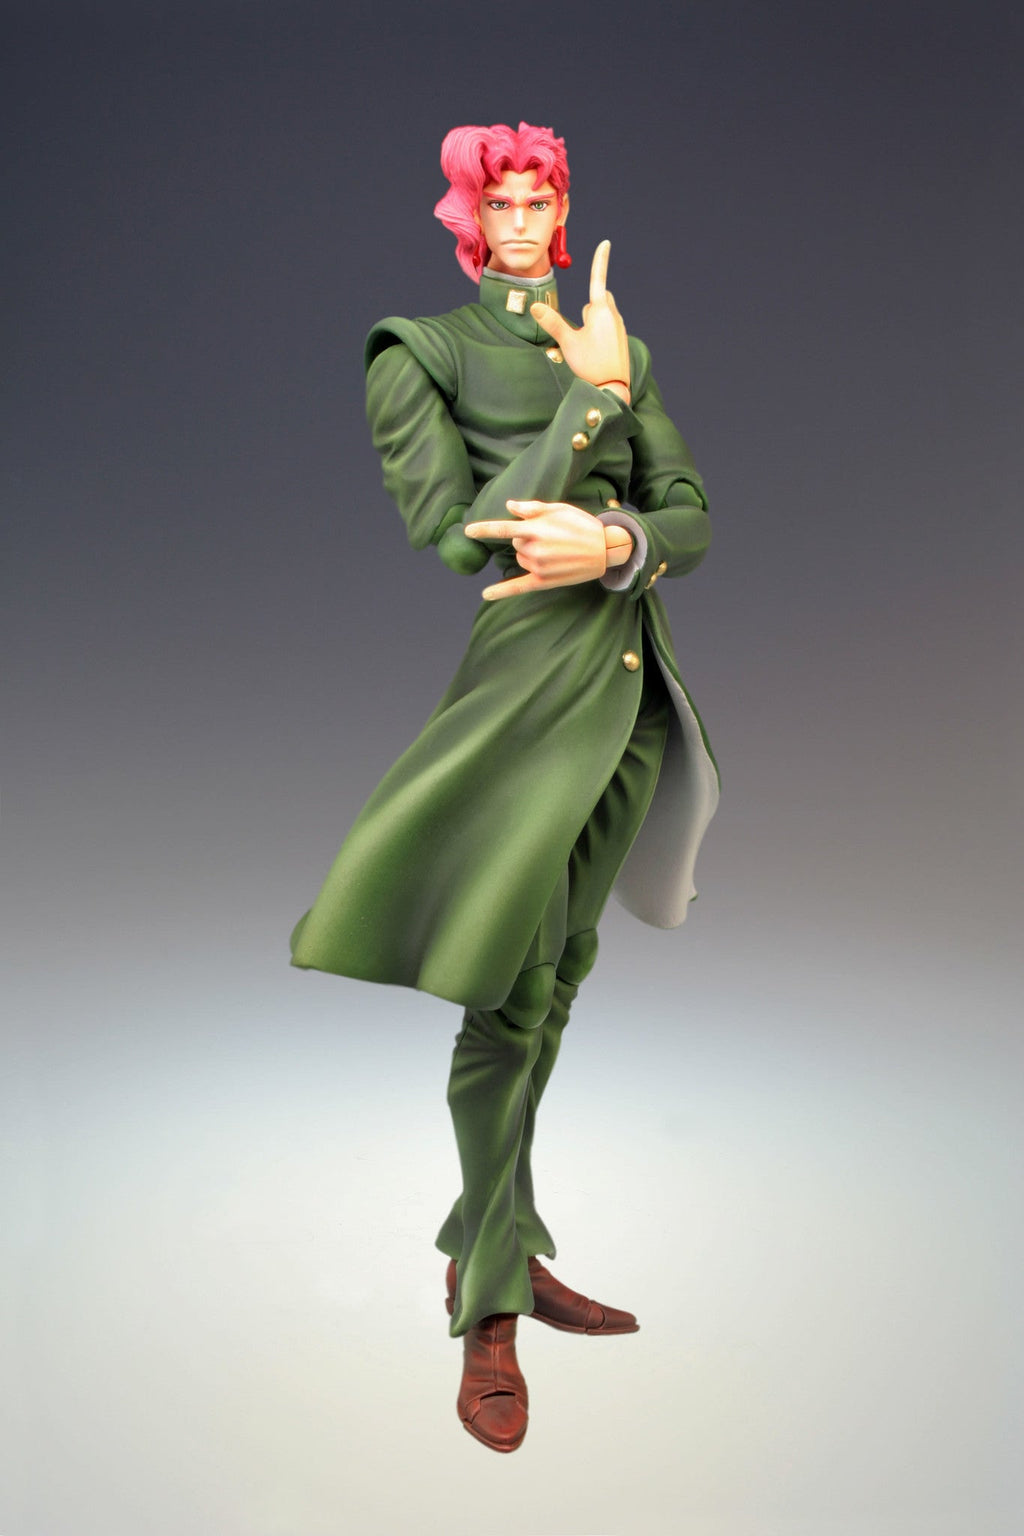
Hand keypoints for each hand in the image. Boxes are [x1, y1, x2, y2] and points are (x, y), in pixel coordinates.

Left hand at [466, 499, 609, 600]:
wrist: (605, 549)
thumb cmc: (582, 525)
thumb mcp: (559, 508)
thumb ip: (532, 508)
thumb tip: (509, 506)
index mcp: (535, 529)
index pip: (502, 529)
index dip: (483, 530)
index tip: (467, 531)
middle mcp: (534, 550)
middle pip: (515, 544)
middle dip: (527, 539)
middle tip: (551, 537)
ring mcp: (538, 567)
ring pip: (520, 560)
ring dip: (529, 554)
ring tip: (554, 551)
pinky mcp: (544, 581)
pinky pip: (517, 587)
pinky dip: (500, 591)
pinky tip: (485, 595)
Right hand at [529, 241, 629, 399]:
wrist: (613, 388)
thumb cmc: (591, 365)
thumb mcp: (567, 343)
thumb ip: (552, 322)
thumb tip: (534, 306)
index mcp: (600, 311)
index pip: (598, 278)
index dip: (600, 260)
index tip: (606, 243)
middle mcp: (614, 315)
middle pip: (599, 298)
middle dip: (589, 306)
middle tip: (579, 331)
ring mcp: (620, 327)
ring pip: (603, 313)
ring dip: (593, 320)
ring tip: (587, 346)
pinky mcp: (622, 339)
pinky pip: (609, 326)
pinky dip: (600, 332)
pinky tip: (595, 351)